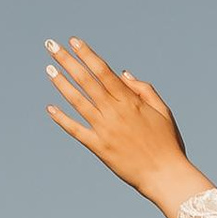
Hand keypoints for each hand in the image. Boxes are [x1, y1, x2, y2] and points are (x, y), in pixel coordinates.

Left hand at [45, 39, 203, 217]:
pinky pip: (76, 130)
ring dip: (61, 83)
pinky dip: (62, 119)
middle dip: (67, 61)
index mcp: (130, 101)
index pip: (103, 71)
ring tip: (48, 69)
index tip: (74, 41)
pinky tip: (50, 108)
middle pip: (86, 81)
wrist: (165, 176)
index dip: (87, 54)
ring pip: (77, 101)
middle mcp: (114, 112)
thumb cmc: (167, 143)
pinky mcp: (98, 147)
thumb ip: (144, 89)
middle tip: (51, 45)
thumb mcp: (163, 111)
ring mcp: (104, 129)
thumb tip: (122, 73)